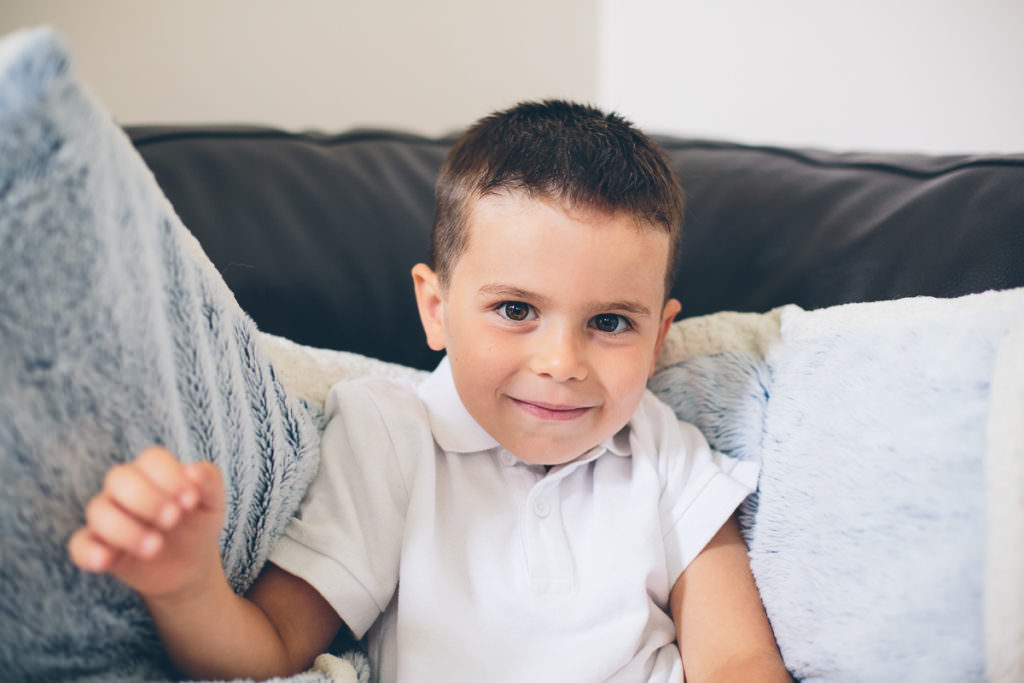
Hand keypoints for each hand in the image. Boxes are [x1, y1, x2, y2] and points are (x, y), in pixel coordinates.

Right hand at [67, 446, 225, 599]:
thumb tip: (194, 472)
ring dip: (126, 529)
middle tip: (173, 520)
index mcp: (154, 471)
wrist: (190, 562)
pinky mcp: (97, 546)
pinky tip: (107, 560)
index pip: (151, 459)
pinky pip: (79, 544)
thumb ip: (209, 482)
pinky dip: (89, 552)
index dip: (170, 476)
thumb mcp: (212, 503)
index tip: (190, 501)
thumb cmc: (197, 523)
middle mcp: (125, 489)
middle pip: (119, 478)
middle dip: (147, 499)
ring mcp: (108, 517)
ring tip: (156, 547)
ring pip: (98, 510)